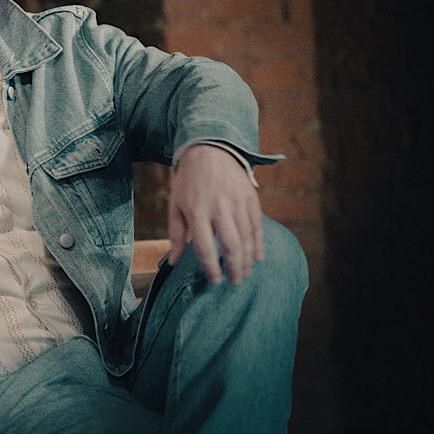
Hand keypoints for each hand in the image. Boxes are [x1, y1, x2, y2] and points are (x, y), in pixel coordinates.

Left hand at [167, 144, 263, 283]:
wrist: (209, 152)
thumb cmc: (189, 182)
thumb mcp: (175, 205)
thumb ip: (175, 235)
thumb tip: (174, 262)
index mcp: (196, 211)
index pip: (205, 247)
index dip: (211, 267)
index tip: (215, 280)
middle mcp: (218, 208)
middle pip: (231, 246)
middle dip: (234, 268)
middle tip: (234, 282)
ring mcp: (237, 203)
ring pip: (246, 239)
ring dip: (247, 260)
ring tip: (245, 274)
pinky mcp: (250, 199)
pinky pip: (257, 226)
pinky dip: (258, 244)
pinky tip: (257, 258)